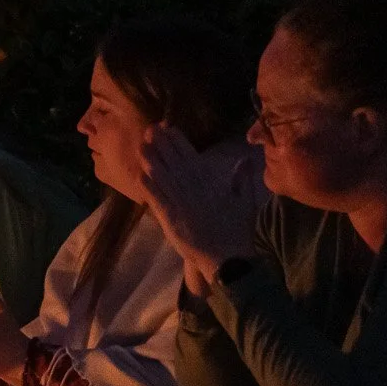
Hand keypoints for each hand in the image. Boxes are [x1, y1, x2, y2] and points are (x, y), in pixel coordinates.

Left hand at [137, 123, 250, 284]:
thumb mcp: (246, 200)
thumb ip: (243, 178)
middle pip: (172, 160)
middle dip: (159, 143)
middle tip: (148, 130)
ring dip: (150, 160)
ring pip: (161, 175)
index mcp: (210, 180)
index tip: (166, 128)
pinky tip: (140, 175)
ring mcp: (179, 201)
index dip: (176, 139)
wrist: (228, 257)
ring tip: (141, 146)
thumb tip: (245, 158)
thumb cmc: (238, 230)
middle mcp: (193, 186)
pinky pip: (155, 197)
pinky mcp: (169, 217)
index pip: (189, 153)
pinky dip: (148, 185)